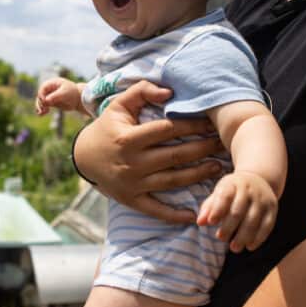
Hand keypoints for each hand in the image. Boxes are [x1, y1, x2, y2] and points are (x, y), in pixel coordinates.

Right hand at [36, 78, 80, 114]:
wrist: (79, 99)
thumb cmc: (73, 93)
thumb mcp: (64, 94)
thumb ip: (55, 97)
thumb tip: (45, 101)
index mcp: (52, 83)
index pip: (43, 89)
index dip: (41, 95)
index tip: (44, 102)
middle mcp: (50, 89)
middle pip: (40, 96)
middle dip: (40, 103)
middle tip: (43, 109)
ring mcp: (50, 96)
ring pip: (41, 102)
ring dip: (40, 107)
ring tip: (41, 113)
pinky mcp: (51, 102)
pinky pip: (44, 106)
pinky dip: (42, 110)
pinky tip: (41, 114)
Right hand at [73, 80, 221, 222]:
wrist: (83, 158)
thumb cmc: (107, 128)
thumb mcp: (119, 105)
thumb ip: (142, 91)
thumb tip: (169, 93)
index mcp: (128, 138)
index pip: (167, 130)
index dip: (191, 125)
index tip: (210, 122)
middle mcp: (132, 163)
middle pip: (175, 156)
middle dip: (202, 149)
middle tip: (222, 144)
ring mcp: (133, 184)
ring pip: (172, 181)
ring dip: (198, 175)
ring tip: (218, 167)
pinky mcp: (132, 200)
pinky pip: (156, 210)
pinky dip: (175, 215)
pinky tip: (194, 214)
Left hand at [197, 170, 277, 252]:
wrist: (259, 179)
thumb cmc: (233, 191)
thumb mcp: (219, 193)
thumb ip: (209, 208)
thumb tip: (200, 222)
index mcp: (233, 183)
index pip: (224, 195)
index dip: (218, 209)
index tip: (211, 222)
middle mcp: (249, 189)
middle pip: (238, 210)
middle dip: (228, 226)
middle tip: (220, 238)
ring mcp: (262, 198)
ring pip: (253, 220)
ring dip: (243, 236)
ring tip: (234, 248)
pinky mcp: (272, 208)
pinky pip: (267, 225)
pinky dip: (258, 238)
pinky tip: (250, 247)